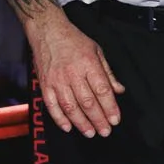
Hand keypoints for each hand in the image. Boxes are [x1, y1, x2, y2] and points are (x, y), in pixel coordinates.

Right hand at [31, 19, 123, 137]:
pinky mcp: (45, 84)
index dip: (110, 108)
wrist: (47, 30)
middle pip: (88, 102)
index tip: (115, 120)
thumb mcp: (96, 51)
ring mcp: (57, 80)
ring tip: (90, 132)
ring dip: (81, 123)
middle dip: (98, 120)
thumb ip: (108, 73)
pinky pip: (51, 105)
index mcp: (89, 64)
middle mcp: (73, 73)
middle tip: (105, 131)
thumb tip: (119, 90)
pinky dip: (59, 118)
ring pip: (70, 107)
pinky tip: (68, 127)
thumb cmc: (73, 40)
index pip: (102, 91)